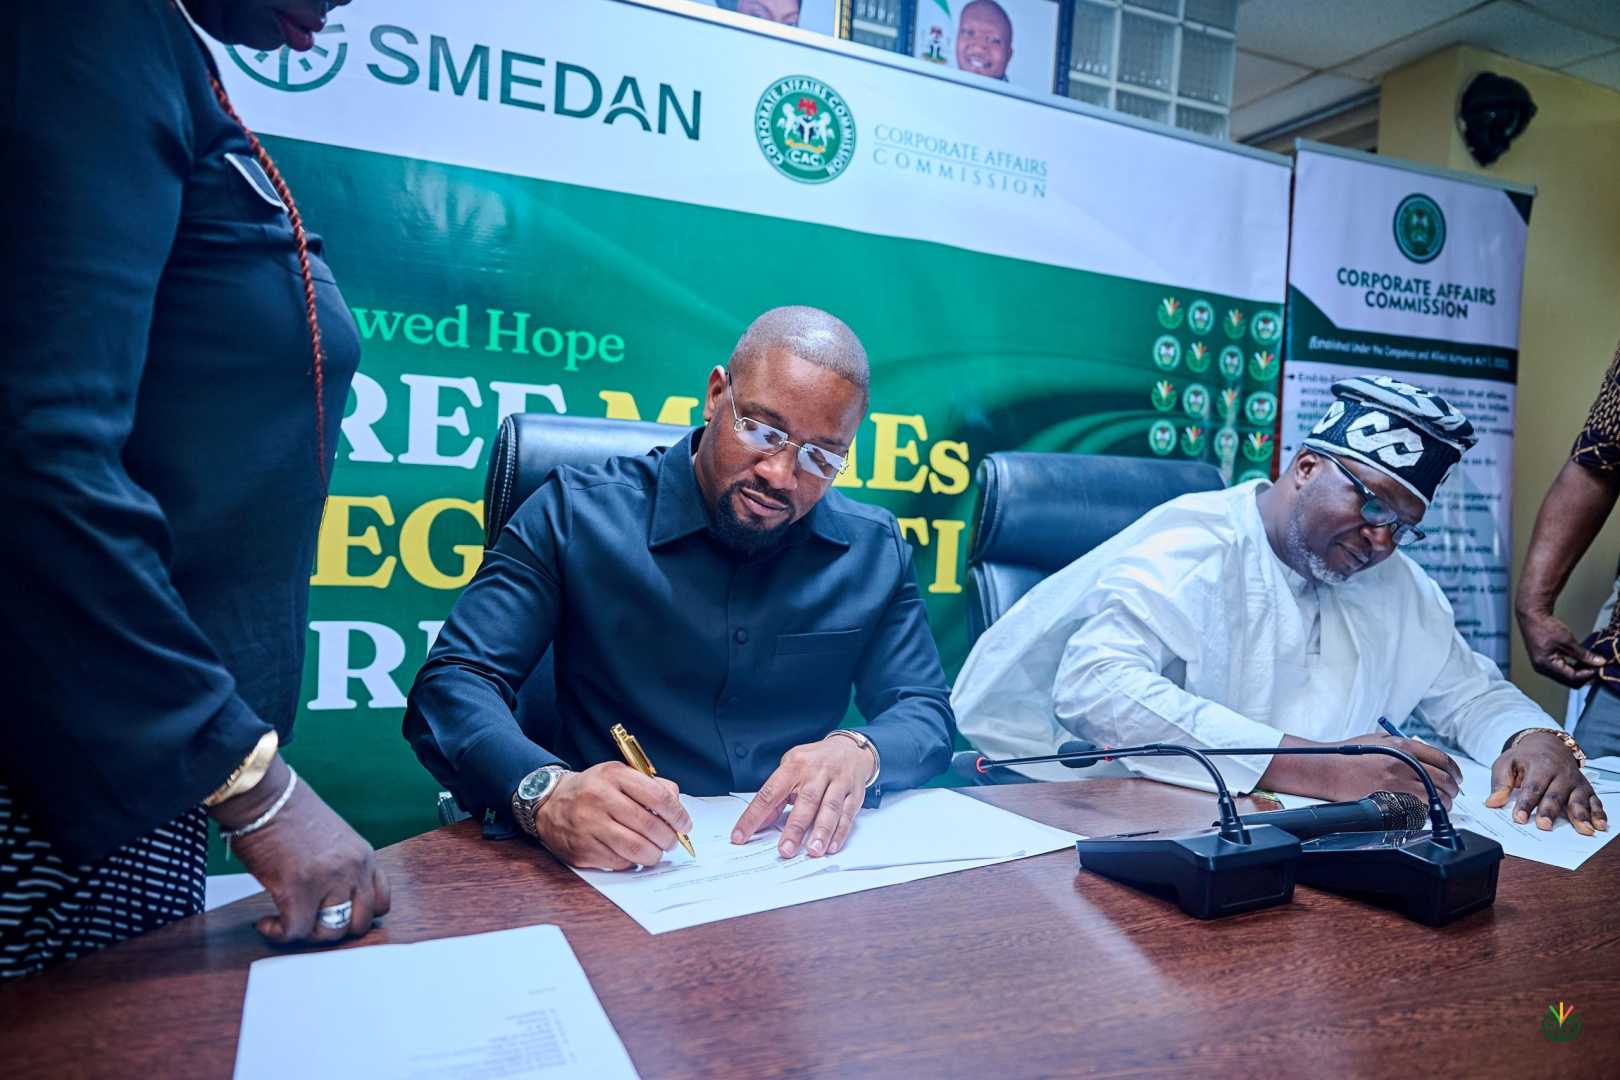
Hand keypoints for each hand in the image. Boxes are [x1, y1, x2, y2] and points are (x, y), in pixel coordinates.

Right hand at [209, 756, 389, 944]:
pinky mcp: (297, 890)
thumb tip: (332, 897)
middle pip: (358, 924)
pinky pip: (295, 932)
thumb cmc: (290, 812)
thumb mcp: (334, 838)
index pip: (381, 902)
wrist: (265, 797)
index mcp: (363, 856)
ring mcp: (328, 881)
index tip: (338, 915)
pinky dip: (278, 933)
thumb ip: (341, 866)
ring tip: (288, 922)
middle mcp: (353, 870)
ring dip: (307, 934)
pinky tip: (267, 922)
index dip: (359, 915)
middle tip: (310, 923)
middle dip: (333, 929)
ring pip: (329, 933)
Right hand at [531, 762, 691, 870]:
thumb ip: (651, 786)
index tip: (685, 824)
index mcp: (614, 776)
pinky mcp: (583, 850)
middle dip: (669, 838)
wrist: (549, 804)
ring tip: (656, 851)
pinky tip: (632, 854)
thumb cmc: (593, 790)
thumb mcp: (619, 775)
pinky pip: (619, 862)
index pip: (658, 797)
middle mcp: (601, 799)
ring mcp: (590, 826)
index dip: (678, 814)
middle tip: (672, 841)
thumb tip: (678, 807)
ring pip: (637, 848)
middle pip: (650, 826)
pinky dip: (632, 861)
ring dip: (655, 854)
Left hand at [731, 737, 874, 857]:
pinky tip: (832, 846)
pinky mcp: (854, 793)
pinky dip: (840, 832)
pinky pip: (847, 814)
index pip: (769, 794)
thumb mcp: (790, 769)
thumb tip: (761, 824)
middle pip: (805, 802)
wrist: (850, 749)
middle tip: (785, 850)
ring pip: (830, 809)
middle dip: (795, 828)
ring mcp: (838, 782)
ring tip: (812, 851)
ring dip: (821, 832)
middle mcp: (817, 772)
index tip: (740, 836)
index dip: (753, 816)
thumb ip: (776, 796)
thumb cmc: (814, 762)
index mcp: (794, 766)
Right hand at [1260, 733, 1460, 807]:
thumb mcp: (1379, 739)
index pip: (1442, 759)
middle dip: (1452, 789)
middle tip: (1452, 793)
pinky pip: (1419, 811)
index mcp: (1403, 746)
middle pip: (1443, 780)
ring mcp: (1397, 785)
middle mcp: (1403, 764)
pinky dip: (1426, 813)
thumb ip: (1405, 745)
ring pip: (1435, 798)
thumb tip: (1429, 758)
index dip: (1454, 771)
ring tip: (1441, 804)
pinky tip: (1423, 810)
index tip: (1456, 777)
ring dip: (1443, 803)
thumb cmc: (1349, 754)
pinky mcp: (1390, 801)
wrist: (1327, 769)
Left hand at [1485, 732, 1607, 834]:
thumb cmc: (1525, 758)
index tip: (1519, 818)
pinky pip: (1594, 801)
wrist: (1548, 745)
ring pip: (1578, 799)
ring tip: (1582, 829)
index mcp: (1539, 765)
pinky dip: (1598, 813)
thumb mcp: (1506, 763)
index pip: (1532, 787)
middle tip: (1544, 826)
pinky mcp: (1586, 789)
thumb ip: (1500, 783)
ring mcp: (1575, 782)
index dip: (1525, 803)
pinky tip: (1599, 825)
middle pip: (1555, 795)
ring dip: (1580, 815)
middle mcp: (1560, 774)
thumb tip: (1492, 802)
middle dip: (1549, 811)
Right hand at [1518, 608, 1603, 687]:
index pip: (1571, 677)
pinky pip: (1559, 670)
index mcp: (1545, 664)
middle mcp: (1541, 669)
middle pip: (1567, 680)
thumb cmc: (1544, 626)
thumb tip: (1598, 662)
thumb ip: (1583, 654)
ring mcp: (1541, 666)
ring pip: (1564, 677)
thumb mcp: (1567, 640)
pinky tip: (1578, 661)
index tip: (1598, 668)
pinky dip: (1570, 667)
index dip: (1587, 674)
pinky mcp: (1543, 662)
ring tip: (1588, 663)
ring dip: (1577, 672)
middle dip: (1583, 675)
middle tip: (1595, 666)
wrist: (1532, 617)